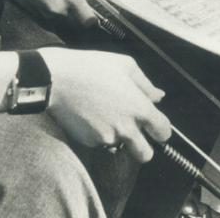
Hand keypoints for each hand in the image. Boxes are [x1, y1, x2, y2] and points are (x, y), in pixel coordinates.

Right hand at [3, 0, 98, 27]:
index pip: (88, 21)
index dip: (92, 18)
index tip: (93, 11)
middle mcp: (59, 10)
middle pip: (77, 22)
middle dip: (79, 13)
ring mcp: (46, 14)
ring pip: (64, 19)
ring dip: (66, 10)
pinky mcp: (36, 15)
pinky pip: (52, 17)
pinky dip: (54, 9)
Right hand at [38, 48, 170, 162]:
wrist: (56, 79)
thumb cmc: (91, 67)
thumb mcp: (124, 65)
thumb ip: (145, 84)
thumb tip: (158, 96)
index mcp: (139, 108)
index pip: (163, 132)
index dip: (161, 130)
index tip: (156, 126)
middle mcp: (125, 127)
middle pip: (145, 154)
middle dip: (143, 146)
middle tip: (135, 133)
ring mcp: (107, 137)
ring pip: (121, 148)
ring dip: (119, 138)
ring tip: (108, 116)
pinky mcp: (90, 142)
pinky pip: (102, 143)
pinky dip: (100, 135)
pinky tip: (93, 116)